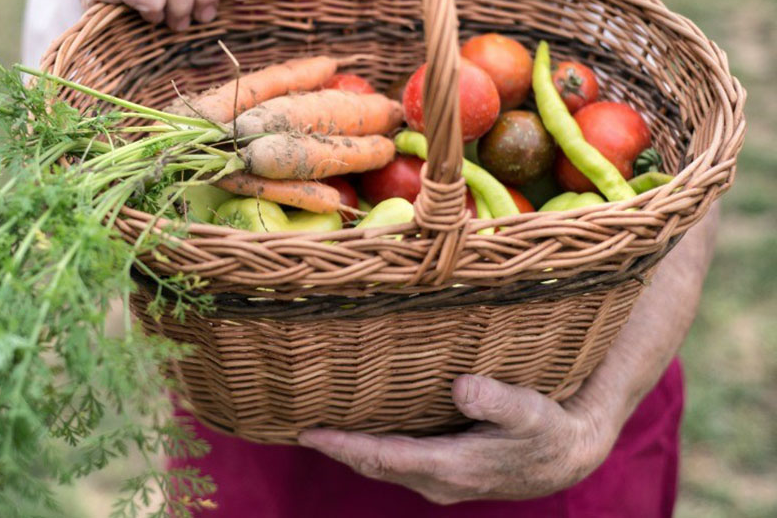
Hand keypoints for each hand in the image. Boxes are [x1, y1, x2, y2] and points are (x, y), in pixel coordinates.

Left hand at [298, 374, 616, 504]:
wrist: (570, 457)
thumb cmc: (549, 431)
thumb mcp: (529, 412)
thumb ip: (495, 400)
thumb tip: (460, 386)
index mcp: (450, 466)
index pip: (382, 457)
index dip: (343, 445)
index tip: (308, 432)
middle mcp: (438, 480)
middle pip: (372, 464)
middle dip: (336, 448)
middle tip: (298, 424)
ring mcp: (440, 481)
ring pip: (383, 465)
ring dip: (352, 450)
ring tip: (320, 427)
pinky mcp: (446, 473)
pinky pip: (397, 462)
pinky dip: (373, 449)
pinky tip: (362, 430)